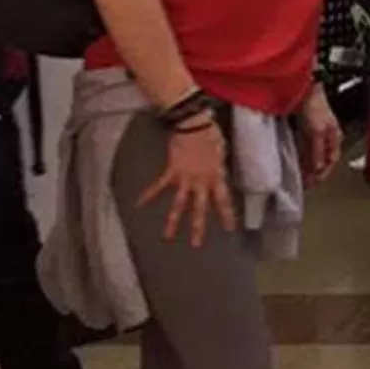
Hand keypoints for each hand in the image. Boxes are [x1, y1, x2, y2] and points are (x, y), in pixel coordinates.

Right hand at [139, 119, 233, 247]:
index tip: (230, 229)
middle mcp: (201, 182)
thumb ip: (219, 166)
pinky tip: (139, 204)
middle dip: (198, 227)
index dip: (227, 214)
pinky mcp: (171, 172)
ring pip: (179, 204)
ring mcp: (185, 179)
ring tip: (167, 237)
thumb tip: (219, 173)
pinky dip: (149, 194)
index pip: (223, 200)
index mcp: (216, 177)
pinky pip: (159, 186)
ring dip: (172, 221)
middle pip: (200, 208)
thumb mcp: (221, 152)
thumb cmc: (211, 134)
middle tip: (197, 244)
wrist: (194, 124)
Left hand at [298, 85, 342, 184]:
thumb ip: (318, 152)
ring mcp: (317, 133)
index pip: (331, 161)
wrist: (304, 90)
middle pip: (323, 160)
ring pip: (314, 155)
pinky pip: (306, 148)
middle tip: (305, 183)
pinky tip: (296, 160)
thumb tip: (318, 169)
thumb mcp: (317, 133)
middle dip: (315, 172)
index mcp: (335, 137)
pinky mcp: (307, 129)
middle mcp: (328, 136)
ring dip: (308, 165)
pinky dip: (302, 156)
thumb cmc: (315, 106)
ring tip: (300, 175)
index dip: (322, 174)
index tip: (311, 184)